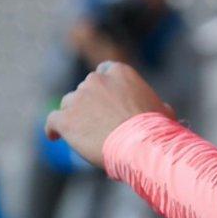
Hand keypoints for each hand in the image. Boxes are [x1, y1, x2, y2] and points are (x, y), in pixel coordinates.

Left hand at [45, 61, 173, 167]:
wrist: (140, 145)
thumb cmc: (155, 130)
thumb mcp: (162, 110)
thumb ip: (156, 104)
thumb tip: (163, 110)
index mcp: (118, 71)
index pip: (104, 72)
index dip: (103, 88)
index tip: (103, 101)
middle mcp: (95, 79)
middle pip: (85, 89)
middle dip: (88, 103)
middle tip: (96, 123)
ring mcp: (78, 98)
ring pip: (69, 104)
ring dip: (74, 116)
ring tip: (83, 134)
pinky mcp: (66, 119)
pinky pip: (52, 121)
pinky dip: (53, 129)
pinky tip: (54, 136)